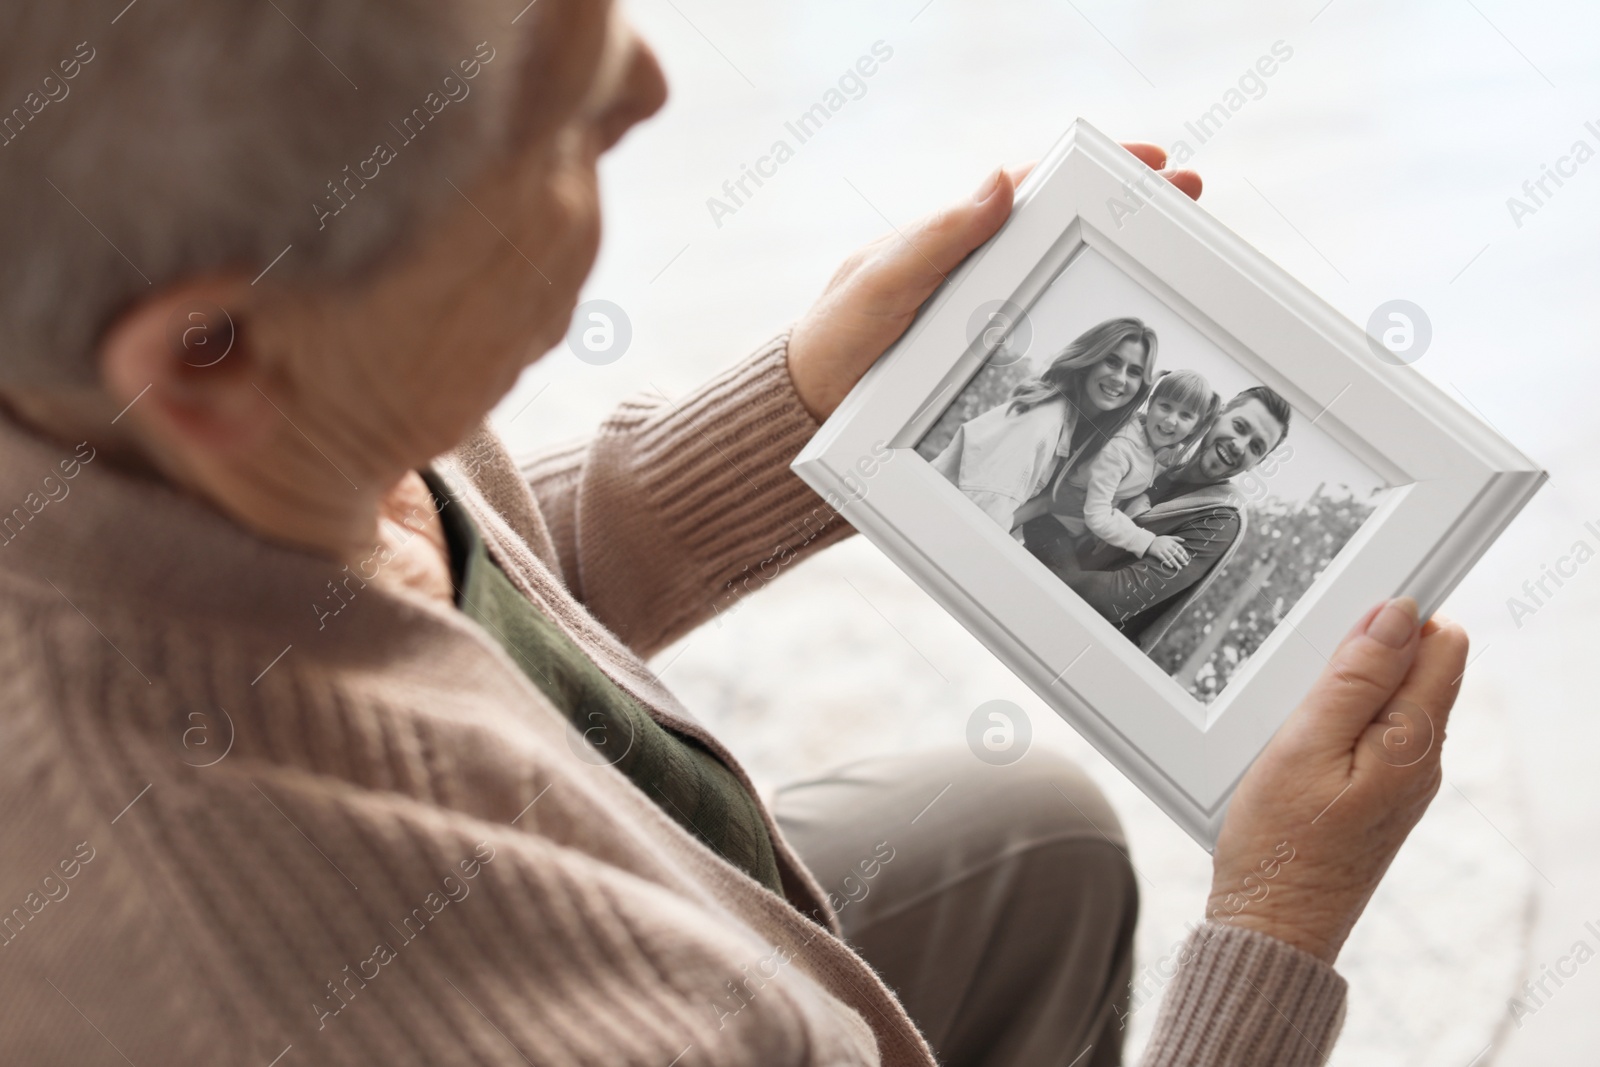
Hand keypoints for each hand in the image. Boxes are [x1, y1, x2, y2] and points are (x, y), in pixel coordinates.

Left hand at [786, 144, 1201, 421]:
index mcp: (952, 235)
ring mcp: (987, 317)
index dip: (1094, 170)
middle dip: (1129, 209)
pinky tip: (1139, 346)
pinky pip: (1054, 340)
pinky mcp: (990, 366)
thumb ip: (936, 239)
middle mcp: (977, 269)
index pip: (1034, 187)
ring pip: (1066, 281)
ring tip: (1184, 261)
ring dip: (1123, 268)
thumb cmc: (836, 342)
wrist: (812, 421)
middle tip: (1193, 197)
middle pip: (1065, 229)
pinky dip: (1100, 335)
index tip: (1152, 163)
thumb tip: (1002, 181)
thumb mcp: (880, 285)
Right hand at [1144, 534, 1189, 569]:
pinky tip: (1171, 566)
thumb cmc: (1158, 539)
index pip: (1179, 548)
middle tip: (1186, 564)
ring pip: (1170, 557)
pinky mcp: (1157, 553)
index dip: (1184, 553)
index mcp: (1170, 541)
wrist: (1147, 541)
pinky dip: (1167, 563)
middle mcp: (1167, 545)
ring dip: (1176, 563)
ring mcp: (1162, 549)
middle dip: (1181, 559)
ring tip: (1179, 568)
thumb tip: (1184, 540)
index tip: (1187, 558)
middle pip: (1176, 553)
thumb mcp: (1167, 537)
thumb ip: (1176, 538)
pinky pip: (1163, 559)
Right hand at [1206, 598, 1468, 962]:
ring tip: (1293, 716)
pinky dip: (1338, 719)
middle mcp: (1421, 759)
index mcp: (1413, 742)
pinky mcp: (1376, 794)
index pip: (1441, 643)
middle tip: (1303, 680)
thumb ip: (1355, 678)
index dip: (1399, 616)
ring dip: (1346, 686)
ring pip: (1390, 697)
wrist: (1269, 925)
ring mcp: (1402, 779)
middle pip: (1418, 665)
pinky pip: (1371, 731)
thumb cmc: (1278, 846)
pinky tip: (1298, 741)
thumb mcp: (1305, 746)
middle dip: (1367, 650)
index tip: (1347, 617)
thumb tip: (1398, 615)